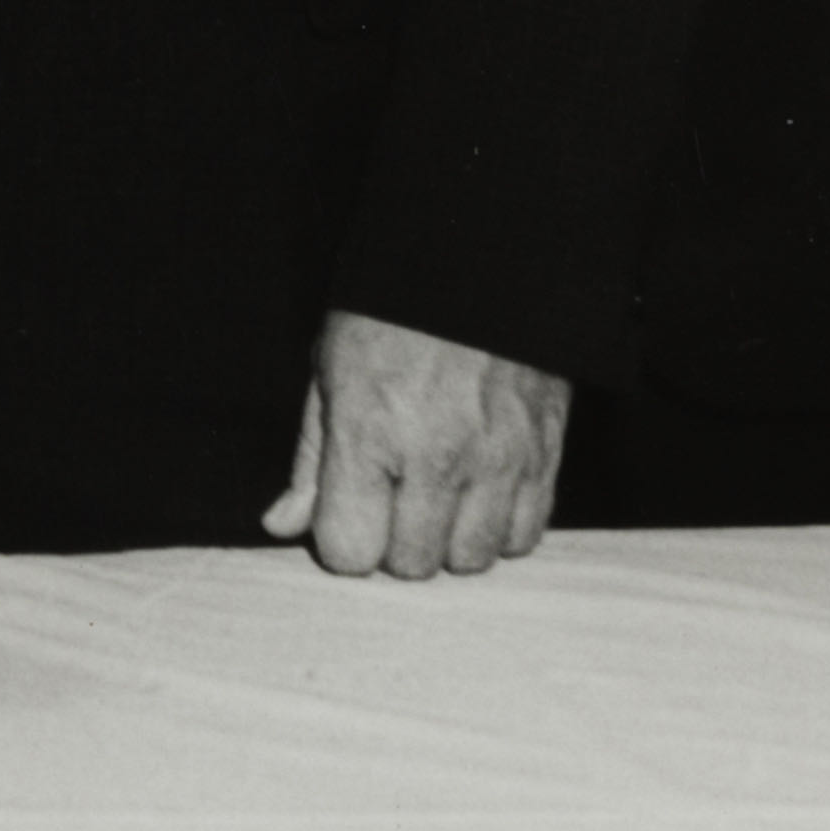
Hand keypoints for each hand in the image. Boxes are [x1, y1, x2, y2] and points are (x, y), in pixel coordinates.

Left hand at [260, 307, 567, 577]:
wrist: (479, 265)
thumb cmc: (390, 316)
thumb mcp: (328, 371)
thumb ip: (311, 458)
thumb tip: (284, 525)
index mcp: (369, 432)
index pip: (350, 551)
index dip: (340, 539)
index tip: (344, 512)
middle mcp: (436, 457)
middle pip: (411, 565)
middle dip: (392, 543)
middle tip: (390, 497)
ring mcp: (498, 462)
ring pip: (470, 559)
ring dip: (447, 539)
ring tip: (436, 493)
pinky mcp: (544, 458)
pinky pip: (523, 537)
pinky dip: (498, 527)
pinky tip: (479, 491)